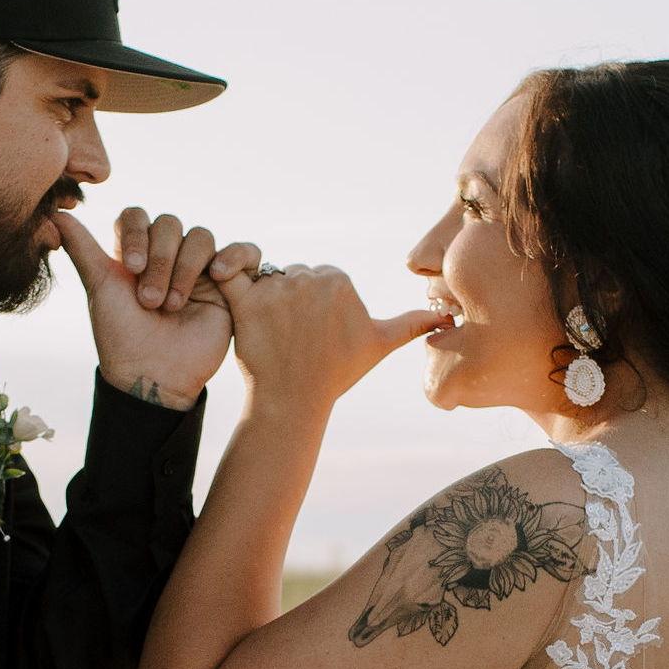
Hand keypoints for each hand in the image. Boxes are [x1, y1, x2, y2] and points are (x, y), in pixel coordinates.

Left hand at [56, 207, 262, 409]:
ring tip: (172, 305)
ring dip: (185, 268)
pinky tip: (217, 276)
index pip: (138, 216)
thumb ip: (82, 249)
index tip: (131, 266)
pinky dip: (234, 255)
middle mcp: (168, 256)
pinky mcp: (229, 285)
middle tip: (150, 301)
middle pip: (170, 224)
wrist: (153, 375)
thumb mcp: (100, 288)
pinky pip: (244, 251)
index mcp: (137, 252)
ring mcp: (200, 269)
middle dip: (160, 260)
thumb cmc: (122, 337)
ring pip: (201, 236)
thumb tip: (55, 213)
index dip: (136, 234)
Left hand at [216, 264, 449, 411]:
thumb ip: (411, 324)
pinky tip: (221, 274)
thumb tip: (447, 318)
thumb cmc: (335, 374)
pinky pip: (229, 270)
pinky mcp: (245, 300)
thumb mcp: (379, 345)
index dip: (316, 304)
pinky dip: (223, 266)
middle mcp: (309, 278)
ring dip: (265, 297)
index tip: (315, 331)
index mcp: (339, 280)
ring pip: (267, 277)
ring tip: (271, 332)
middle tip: (293, 335)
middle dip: (292, 299)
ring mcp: (276, 289)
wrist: (293, 402)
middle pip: (294, 275)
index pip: (322, 277)